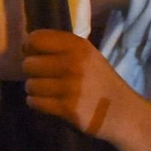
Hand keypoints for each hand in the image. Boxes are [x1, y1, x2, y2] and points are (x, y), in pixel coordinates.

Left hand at [22, 30, 150, 150]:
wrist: (123, 112)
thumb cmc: (100, 81)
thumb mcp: (88, 56)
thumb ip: (62, 48)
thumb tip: (27, 45)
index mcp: (78, 46)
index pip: (37, 39)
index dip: (29, 47)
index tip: (31, 53)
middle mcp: (74, 64)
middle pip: (29, 64)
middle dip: (31, 72)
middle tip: (42, 76)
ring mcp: (72, 87)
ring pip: (30, 85)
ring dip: (34, 89)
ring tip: (47, 91)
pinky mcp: (69, 108)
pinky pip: (36, 102)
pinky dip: (36, 103)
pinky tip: (47, 102)